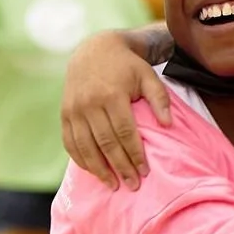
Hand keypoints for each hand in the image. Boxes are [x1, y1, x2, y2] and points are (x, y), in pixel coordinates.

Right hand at [61, 31, 170, 189]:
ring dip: (99, 169)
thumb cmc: (126, 66)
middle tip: (132, 184)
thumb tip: (168, 124)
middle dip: (120, 166)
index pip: (124, 132)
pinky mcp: (65, 113)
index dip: (134, 154)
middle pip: (106, 143)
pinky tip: (92, 170)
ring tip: (113, 185)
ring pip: (85, 146)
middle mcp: (90, 103)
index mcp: (112, 94)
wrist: (93, 49)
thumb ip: (159, 99)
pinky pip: (70, 142)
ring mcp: (74, 109)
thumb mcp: (147, 75)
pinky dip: (80, 159)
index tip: (144, 171)